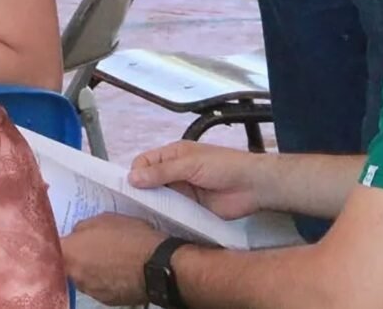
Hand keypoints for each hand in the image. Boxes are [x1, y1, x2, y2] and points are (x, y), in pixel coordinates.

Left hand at [61, 213, 166, 305]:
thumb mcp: (105, 218)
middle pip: (67, 264)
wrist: (157, 265)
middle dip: (76, 256)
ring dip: (90, 269)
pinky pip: (99, 287)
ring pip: (83, 277)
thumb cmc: (130, 236)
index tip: (65, 238)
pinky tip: (119, 272)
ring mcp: (90, 290)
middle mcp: (74, 275)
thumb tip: (77, 234)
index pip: (51, 247)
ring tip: (109, 259)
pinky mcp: (105, 301)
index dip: (58, 241)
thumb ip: (84, 227)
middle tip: (91, 247)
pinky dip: (105, 280)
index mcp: (70, 252)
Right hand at [129, 140, 266, 219]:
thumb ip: (162, 172)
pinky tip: (155, 226)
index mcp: (173, 155)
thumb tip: (131, 178)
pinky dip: (164, 218)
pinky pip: (171, 213)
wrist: (253, 186)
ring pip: (158, 199)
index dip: (135, 174)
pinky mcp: (189, 210)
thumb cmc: (223, 166)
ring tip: (140, 219)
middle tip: (130, 208)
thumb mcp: (190, 164)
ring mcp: (182, 192)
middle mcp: (174, 173)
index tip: (129, 189)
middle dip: (140, 192)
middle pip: (148, 182)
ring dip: (151, 207)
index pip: (144, 162)